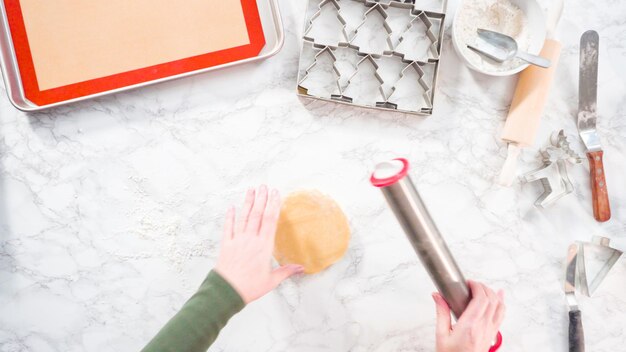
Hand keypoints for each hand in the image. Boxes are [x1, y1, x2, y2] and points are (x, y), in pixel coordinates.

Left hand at [215, 186, 303, 303]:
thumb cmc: (250, 287)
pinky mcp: (226, 244)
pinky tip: (232, 207)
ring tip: (251, 190)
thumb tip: (301, 268)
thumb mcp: (271, 280)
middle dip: (261, 199)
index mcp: (264, 246)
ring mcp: (237, 240)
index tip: (275, 194)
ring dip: (247, 202)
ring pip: (244, 217)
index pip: (270, 220)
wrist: (226, 292)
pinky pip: (228, 227)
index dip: (273, 205)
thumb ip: (286, 271)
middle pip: (257, 214)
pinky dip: (230, 216)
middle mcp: (251, 239)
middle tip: (264, 186)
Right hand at [433, 280, 504, 351]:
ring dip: (492, 293)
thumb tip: (437, 296)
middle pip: (491, 299)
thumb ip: (441, 313)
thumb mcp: (441, 335)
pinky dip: (501, 303)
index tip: (468, 283)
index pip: (481, 299)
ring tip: (483, 288)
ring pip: (499, 306)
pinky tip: (500, 296)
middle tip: (472, 285)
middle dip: (483, 287)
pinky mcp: (491, 335)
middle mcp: (482, 328)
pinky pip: (501, 315)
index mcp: (469, 326)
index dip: (476, 286)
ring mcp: (490, 331)